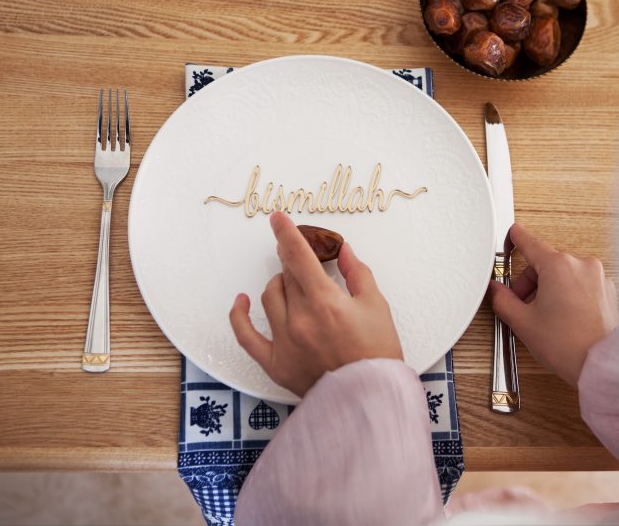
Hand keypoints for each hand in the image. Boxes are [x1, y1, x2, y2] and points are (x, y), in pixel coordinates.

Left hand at [229, 211, 402, 396]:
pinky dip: (240, 316)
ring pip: (270, 297)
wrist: (370, 400)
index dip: (287, 233)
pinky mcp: (274, 363)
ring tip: (293, 285)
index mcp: (326, 303)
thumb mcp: (376, 307)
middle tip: (301, 259)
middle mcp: (300, 320)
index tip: (278, 218)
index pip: (299, 257)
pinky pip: (246, 335)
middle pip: (287, 275)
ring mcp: (284, 342)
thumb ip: (357, 273)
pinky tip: (241, 301)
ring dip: (279, 284)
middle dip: (293, 262)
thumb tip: (343, 250)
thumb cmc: (377, 355)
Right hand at [489, 223, 618, 386]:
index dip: (515, 239)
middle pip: (546, 262)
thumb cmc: (568, 345)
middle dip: (531, 281)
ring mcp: (598, 277)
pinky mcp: (608, 291)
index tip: (512, 236)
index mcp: (558, 265)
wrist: (600, 365)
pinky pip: (581, 284)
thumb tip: (496, 290)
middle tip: (523, 305)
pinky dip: (569, 294)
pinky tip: (563, 318)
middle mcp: (581, 265)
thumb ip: (502, 299)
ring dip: (550, 289)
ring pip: (564, 274)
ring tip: (545, 317)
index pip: (530, 242)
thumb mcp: (522, 322)